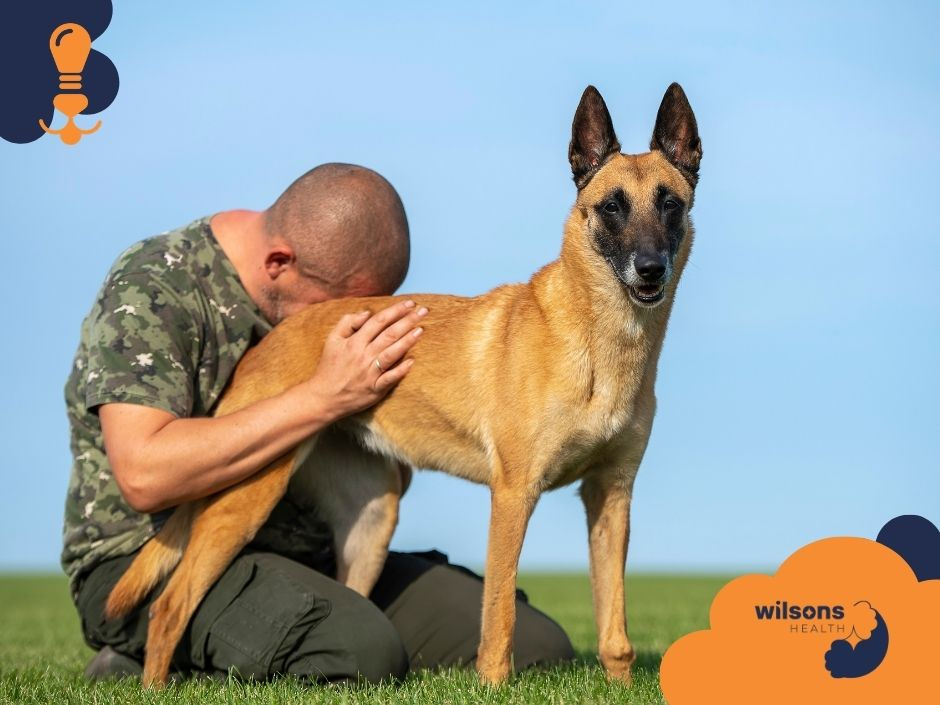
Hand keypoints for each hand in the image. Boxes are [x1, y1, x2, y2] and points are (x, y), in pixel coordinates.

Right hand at [308, 299, 426, 420]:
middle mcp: (363, 355)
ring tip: (421, 330)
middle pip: (389, 334)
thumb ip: (347, 322)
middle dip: (408, 321)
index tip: (410, 303)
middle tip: (424, 311)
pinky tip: (413, 361)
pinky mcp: (375, 389)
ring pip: (392, 353)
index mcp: (354, 342)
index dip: (395, 310)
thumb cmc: (329, 367)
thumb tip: (367, 312)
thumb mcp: (332, 340)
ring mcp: (370, 372)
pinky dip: (401, 370)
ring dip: (407, 341)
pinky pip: (390, 378)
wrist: (323, 397)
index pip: (378, 321)